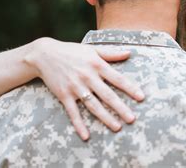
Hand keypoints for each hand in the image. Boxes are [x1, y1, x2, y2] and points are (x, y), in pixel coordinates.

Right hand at [24, 37, 144, 140]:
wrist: (44, 55)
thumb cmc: (72, 51)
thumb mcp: (93, 50)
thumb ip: (111, 54)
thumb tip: (129, 53)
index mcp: (97, 65)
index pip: (117, 79)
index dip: (130, 88)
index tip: (141, 98)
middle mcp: (88, 76)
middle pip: (107, 95)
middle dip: (120, 107)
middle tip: (132, 119)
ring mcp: (75, 87)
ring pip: (93, 105)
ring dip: (105, 117)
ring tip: (117, 127)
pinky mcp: (64, 95)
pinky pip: (73, 112)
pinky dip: (79, 124)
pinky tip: (86, 135)